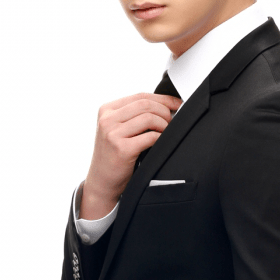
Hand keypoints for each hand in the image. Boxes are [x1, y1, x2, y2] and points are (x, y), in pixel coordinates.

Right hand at [80, 92, 181, 219]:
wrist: (102, 182)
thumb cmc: (115, 156)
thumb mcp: (118, 130)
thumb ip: (134, 116)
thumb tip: (167, 105)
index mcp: (106, 110)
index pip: (140, 96)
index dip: (163, 99)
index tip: (177, 103)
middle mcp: (107, 119)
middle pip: (145, 104)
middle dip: (165, 112)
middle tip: (173, 122)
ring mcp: (112, 133)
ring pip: (149, 118)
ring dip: (164, 125)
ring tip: (166, 133)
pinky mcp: (121, 148)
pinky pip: (150, 136)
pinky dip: (161, 138)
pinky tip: (162, 143)